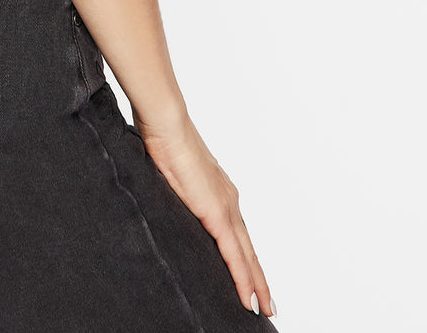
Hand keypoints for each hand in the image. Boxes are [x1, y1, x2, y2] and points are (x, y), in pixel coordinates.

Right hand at [134, 113, 275, 318]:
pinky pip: (234, 255)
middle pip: (247, 248)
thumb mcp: (171, 173)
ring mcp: (225, 207)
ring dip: (257, 283)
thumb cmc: (163, 139)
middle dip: (258, 277)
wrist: (167, 125)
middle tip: (268, 303)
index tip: (251, 275)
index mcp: (219, 191)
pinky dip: (243, 279)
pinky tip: (250, 298)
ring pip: (247, 256)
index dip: (244, 255)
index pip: (236, 231)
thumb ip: (177, 190)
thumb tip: (169, 197)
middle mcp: (228, 200)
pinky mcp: (217, 214)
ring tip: (265, 307)